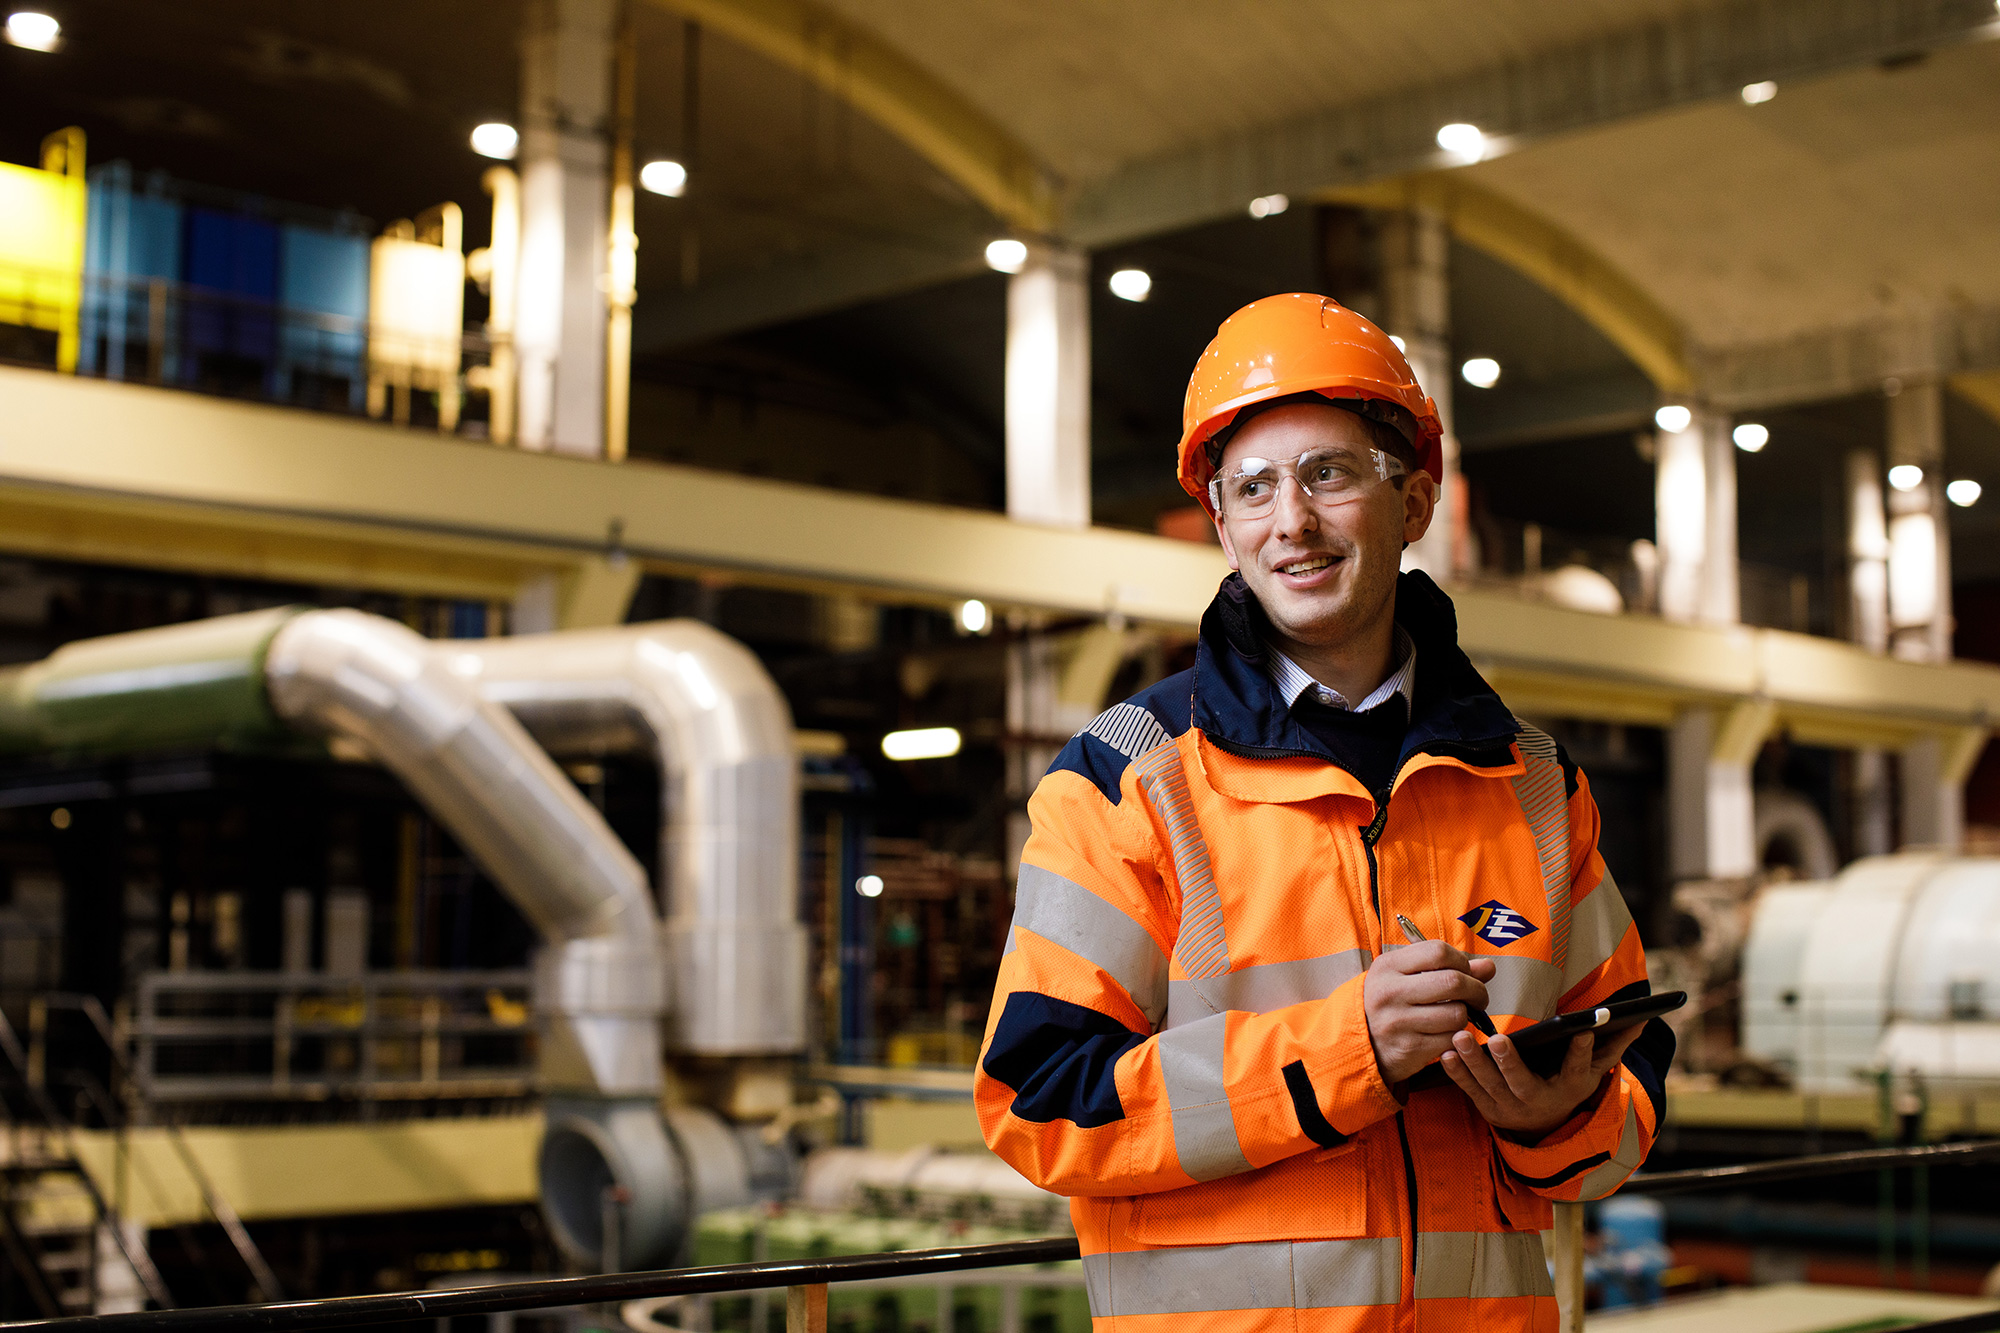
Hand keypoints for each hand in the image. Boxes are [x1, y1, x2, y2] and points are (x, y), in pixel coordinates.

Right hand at [1364, 940, 1495, 1085]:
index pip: (1438, 951)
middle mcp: (1390, 992)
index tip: (1465, 972)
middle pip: (1453, 981)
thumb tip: (1488, 967)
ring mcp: (1398, 1021)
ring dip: (1465, 1016)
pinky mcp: (1409, 1048)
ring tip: (1456, 1016)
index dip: (1461, 961)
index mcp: (1388, 966)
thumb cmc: (1391, 1003)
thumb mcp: (1407, 977)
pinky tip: (1445, 1033)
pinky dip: (1456, 1037)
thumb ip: (1448, 968)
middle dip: (1476, 990)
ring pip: (1456, 1014)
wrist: (1361, 1041)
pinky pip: (1450, 1039)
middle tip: (1477, 998)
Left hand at [1441, 1024, 1646, 1137]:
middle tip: (1500, 1039)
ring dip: (1473, 1063)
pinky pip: (1468, 1091)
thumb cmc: (1568, 1084)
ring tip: (1459, 1038)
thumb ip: (1614, 1045)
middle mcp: (1538, 1102)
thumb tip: (1642, 1020)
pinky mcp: (1485, 1107)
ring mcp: (1508, 1108)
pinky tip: (1444, 1053)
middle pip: (1522, 1083)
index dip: (1580, 1053)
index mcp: (1568, 1089)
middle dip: (1511, 1062)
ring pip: (1489, 1087)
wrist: (1543, 1126)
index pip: (1577, 1071)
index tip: (1583, 1032)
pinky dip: (1456, 1074)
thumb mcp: (1594, 1071)